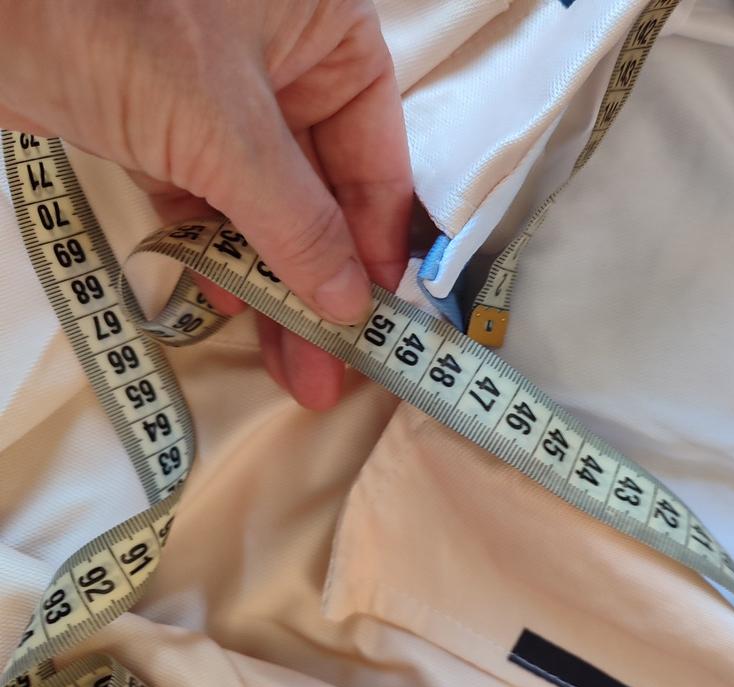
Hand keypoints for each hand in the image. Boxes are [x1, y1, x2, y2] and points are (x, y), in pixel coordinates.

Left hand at [0, 0, 412, 409]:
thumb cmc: (118, 20)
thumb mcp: (225, 126)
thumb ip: (297, 222)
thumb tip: (350, 306)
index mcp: (327, 36)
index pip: (376, 157)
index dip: (377, 242)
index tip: (373, 318)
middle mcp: (284, 66)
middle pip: (321, 194)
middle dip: (322, 281)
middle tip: (331, 366)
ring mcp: (217, 97)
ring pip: (263, 207)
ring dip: (270, 282)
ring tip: (289, 363)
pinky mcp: (158, 125)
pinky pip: (205, 201)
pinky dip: (212, 251)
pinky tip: (225, 304)